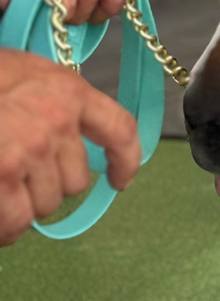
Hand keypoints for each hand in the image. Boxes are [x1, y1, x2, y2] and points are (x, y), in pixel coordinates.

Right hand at [0, 48, 139, 244]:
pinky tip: (1, 217)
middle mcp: (58, 121)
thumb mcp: (31, 73)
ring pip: (47, 204)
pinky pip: (18, 221)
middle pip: (75, 181)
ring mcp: (31, 150)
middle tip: (22, 174)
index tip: (120, 179)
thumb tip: (70, 139)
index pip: (119, 129)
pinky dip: (8, 226)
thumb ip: (57, 102)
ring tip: (5, 189)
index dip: (126, 160)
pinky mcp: (5, 175)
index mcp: (70, 91)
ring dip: (26, 205)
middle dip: (50, 185)